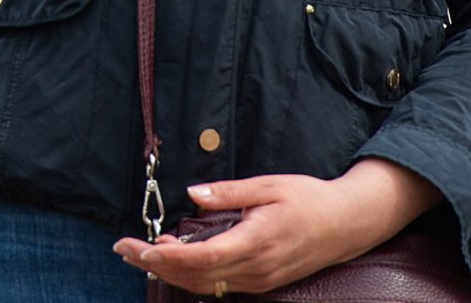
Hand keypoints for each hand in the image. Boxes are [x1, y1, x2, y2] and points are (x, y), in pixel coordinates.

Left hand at [114, 163, 439, 294]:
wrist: (347, 224)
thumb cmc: (308, 200)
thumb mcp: (267, 186)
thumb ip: (228, 192)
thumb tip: (193, 194)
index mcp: (256, 242)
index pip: (202, 259)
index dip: (166, 257)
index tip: (137, 246)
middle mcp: (256, 268)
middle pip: (196, 277)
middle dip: (156, 265)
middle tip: (123, 249)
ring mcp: (260, 280)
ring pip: (206, 286)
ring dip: (171, 272)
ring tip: (140, 254)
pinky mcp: (262, 281)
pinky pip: (220, 286)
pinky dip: (192, 276)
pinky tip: (174, 260)